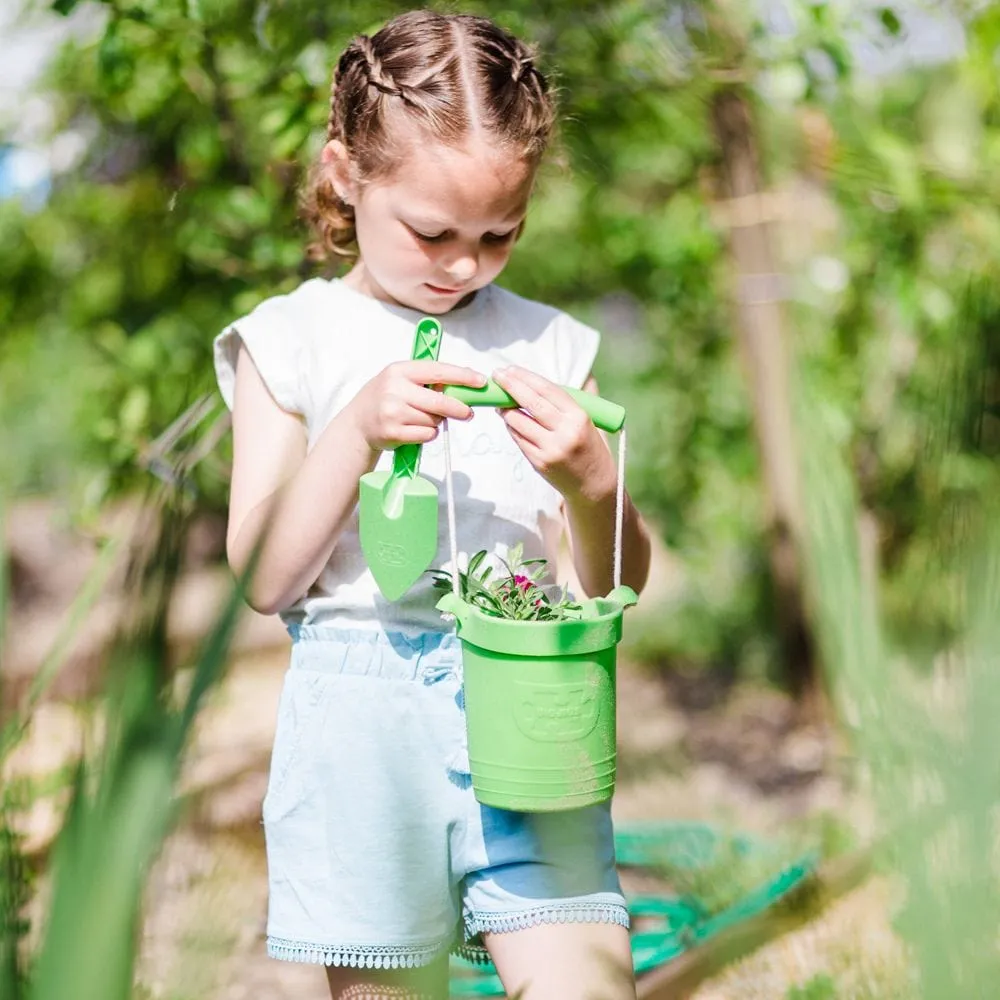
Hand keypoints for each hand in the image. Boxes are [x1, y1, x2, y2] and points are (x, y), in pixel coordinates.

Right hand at [346, 361, 485, 450]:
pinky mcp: (393, 432)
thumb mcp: (401, 379)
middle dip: (458, 408)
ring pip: (433, 420)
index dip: (462, 376)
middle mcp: (394, 389)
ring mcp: (392, 412)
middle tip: (468, 413)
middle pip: (439, 401)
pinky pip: (426, 434)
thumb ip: (429, 379)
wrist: (358, 424)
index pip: (437, 371)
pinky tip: (416, 429)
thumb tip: (466, 379)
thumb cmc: (385, 398)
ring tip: (423, 419)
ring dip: (437, 422)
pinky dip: (428, 434)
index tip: (479, 381)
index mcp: (399, 370)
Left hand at [492, 366, 616, 502]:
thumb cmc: (591, 447)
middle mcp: (565, 432)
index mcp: (579, 417)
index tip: (511, 369)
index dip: (526, 377)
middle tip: (497, 375)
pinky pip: (519, 439)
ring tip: (501, 401)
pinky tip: (509, 420)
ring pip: (519, 421)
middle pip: (531, 402)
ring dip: (506, 409)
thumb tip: (585, 371)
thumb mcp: (592, 421)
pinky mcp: (539, 462)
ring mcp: (550, 449)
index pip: (548, 390)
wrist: (593, 486)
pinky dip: (512, 427)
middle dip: (511, 386)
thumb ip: (582, 396)